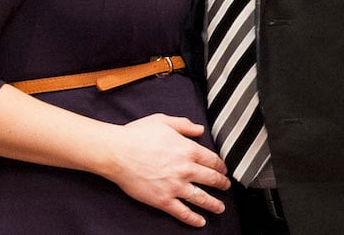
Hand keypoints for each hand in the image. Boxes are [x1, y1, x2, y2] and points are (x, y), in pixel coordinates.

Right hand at [99, 114, 229, 226]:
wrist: (117, 152)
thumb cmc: (137, 135)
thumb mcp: (164, 121)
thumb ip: (184, 125)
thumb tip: (200, 129)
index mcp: (188, 149)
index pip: (212, 160)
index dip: (221, 166)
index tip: (223, 169)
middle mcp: (185, 169)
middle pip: (211, 179)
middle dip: (222, 184)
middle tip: (226, 186)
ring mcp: (175, 186)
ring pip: (201, 198)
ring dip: (214, 204)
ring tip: (220, 207)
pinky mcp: (162, 200)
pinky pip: (182, 212)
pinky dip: (193, 218)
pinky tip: (200, 222)